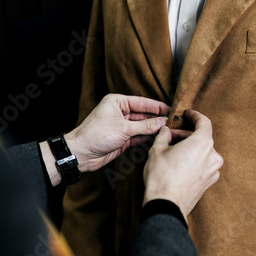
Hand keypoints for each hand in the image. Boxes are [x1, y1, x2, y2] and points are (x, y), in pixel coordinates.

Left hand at [41, 94, 169, 185]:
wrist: (81, 154)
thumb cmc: (96, 135)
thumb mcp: (124, 129)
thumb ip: (145, 126)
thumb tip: (162, 122)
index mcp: (118, 102)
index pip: (143, 102)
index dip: (158, 106)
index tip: (172, 110)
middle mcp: (120, 112)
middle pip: (144, 114)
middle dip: (157, 118)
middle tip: (173, 121)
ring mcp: (122, 126)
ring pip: (142, 126)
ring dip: (154, 129)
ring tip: (169, 130)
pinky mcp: (123, 139)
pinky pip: (139, 136)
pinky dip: (147, 138)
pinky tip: (158, 138)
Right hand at [142, 110, 223, 220]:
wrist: (166, 206)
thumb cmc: (161, 176)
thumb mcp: (157, 150)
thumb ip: (163, 136)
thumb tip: (165, 131)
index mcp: (203, 143)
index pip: (204, 122)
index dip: (195, 116)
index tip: (187, 114)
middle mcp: (213, 156)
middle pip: (202, 138)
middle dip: (186, 135)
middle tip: (170, 136)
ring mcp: (213, 171)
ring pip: (203, 152)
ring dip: (189, 148)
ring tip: (172, 151)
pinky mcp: (209, 182)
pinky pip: (203, 164)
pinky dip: (193, 160)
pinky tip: (178, 164)